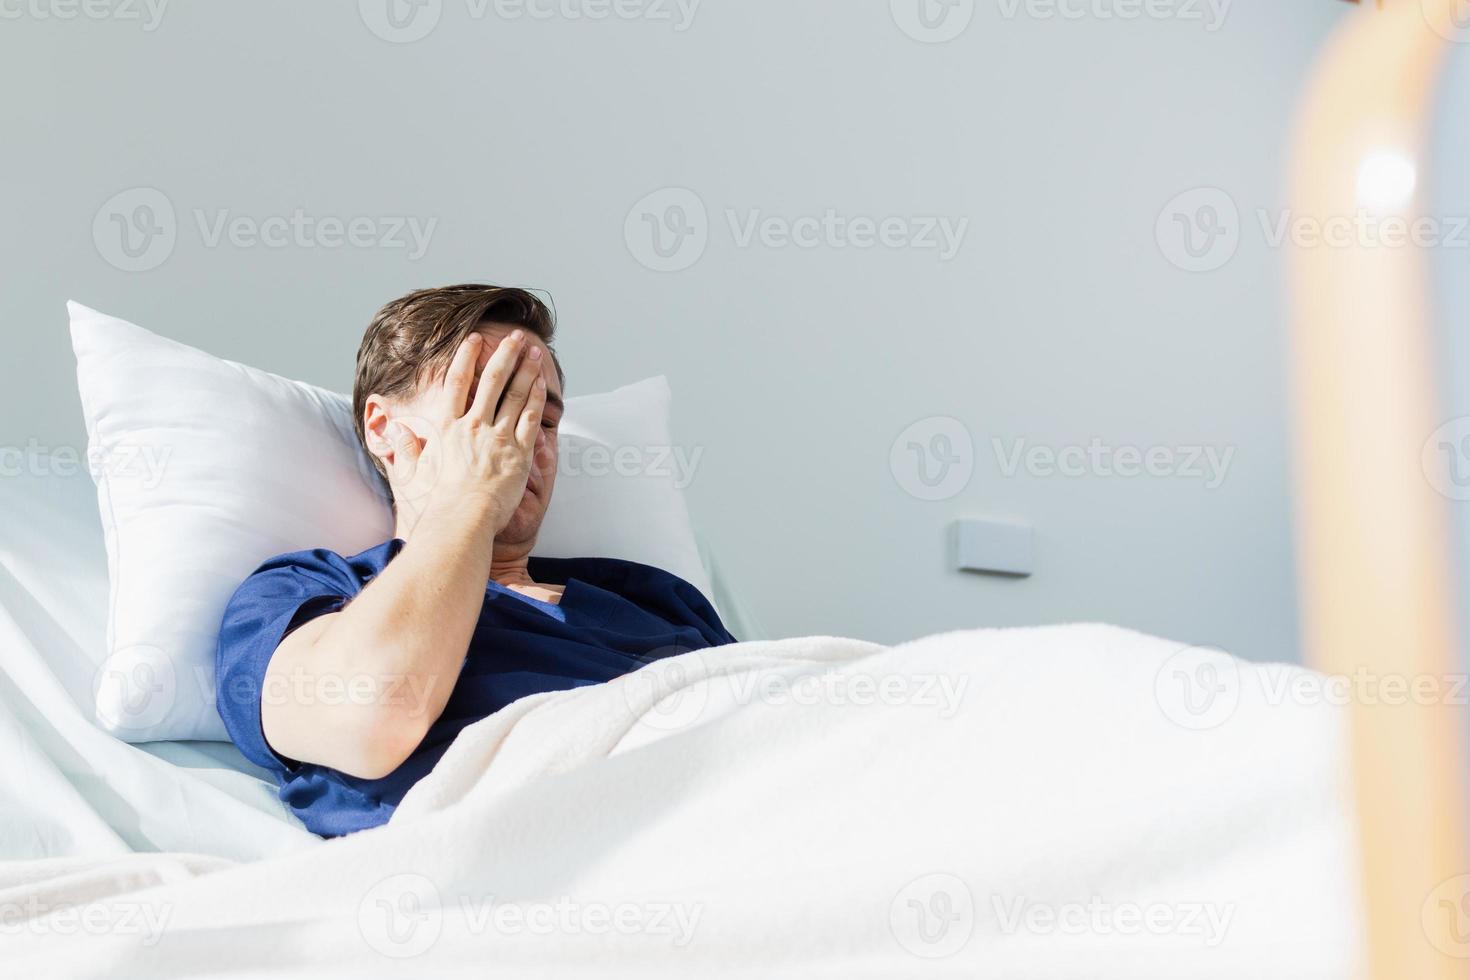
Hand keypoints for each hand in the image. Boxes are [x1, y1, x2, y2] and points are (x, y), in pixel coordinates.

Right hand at [387, 330, 547, 533]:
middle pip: (492, 381)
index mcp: (447, 426)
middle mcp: (473, 426)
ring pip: (515, 395)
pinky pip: (530, 419)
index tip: (475, 339)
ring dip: (526, 370)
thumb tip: (391, 429)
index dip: (467, 357)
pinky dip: (536, 399)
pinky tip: (541, 383)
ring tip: (533, 352)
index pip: (458, 382)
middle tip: (515, 337)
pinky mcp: (518, 453)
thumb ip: (402, 447)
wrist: (461, 519)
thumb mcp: (410, 471)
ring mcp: (497, 438)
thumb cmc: (435, 501)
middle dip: (505, 355)